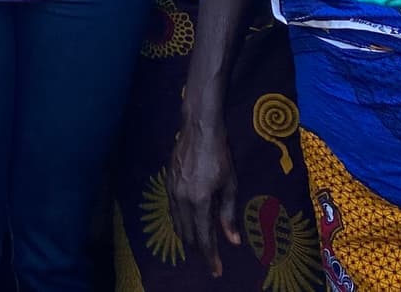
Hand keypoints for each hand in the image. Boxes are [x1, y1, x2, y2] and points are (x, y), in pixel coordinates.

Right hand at [166, 116, 240, 276]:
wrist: (198, 128)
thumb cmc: (220, 155)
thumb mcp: (230, 186)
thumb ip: (229, 215)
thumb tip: (233, 241)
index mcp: (200, 200)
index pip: (203, 237)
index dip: (210, 257)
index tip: (216, 271)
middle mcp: (182, 199)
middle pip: (187, 234)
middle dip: (199, 250)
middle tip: (211, 260)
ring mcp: (171, 190)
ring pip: (177, 224)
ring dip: (188, 238)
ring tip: (200, 246)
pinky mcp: (167, 183)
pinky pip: (172, 210)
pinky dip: (180, 222)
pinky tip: (188, 224)